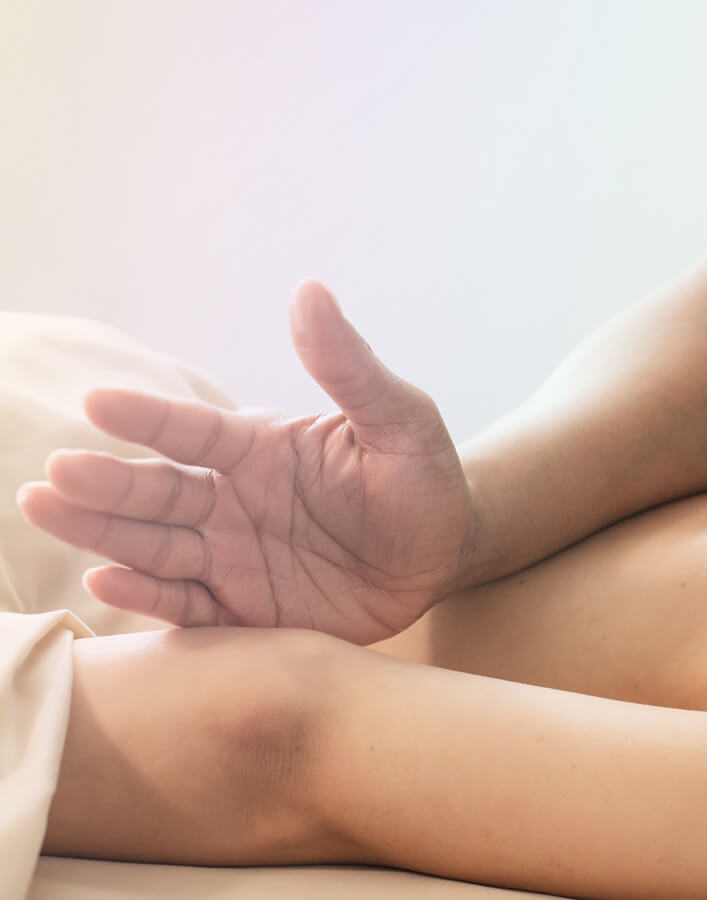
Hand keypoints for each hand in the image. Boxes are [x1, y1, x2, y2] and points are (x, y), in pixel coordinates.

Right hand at [17, 281, 476, 643]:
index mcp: (260, 450)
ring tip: (50, 511)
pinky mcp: (247, 609)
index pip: (193, 432)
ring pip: (157, 546)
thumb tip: (310, 289)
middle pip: (157, 491)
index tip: (98, 400)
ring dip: (103, 534)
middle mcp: (233, 500)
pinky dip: (149, 596)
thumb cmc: (421, 476)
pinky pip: (190, 606)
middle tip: (52, 474)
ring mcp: (235, 557)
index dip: (148, 418)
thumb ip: (349, 367)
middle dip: (105, 483)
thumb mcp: (397, 418)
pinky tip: (106, 579)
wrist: (444, 551)